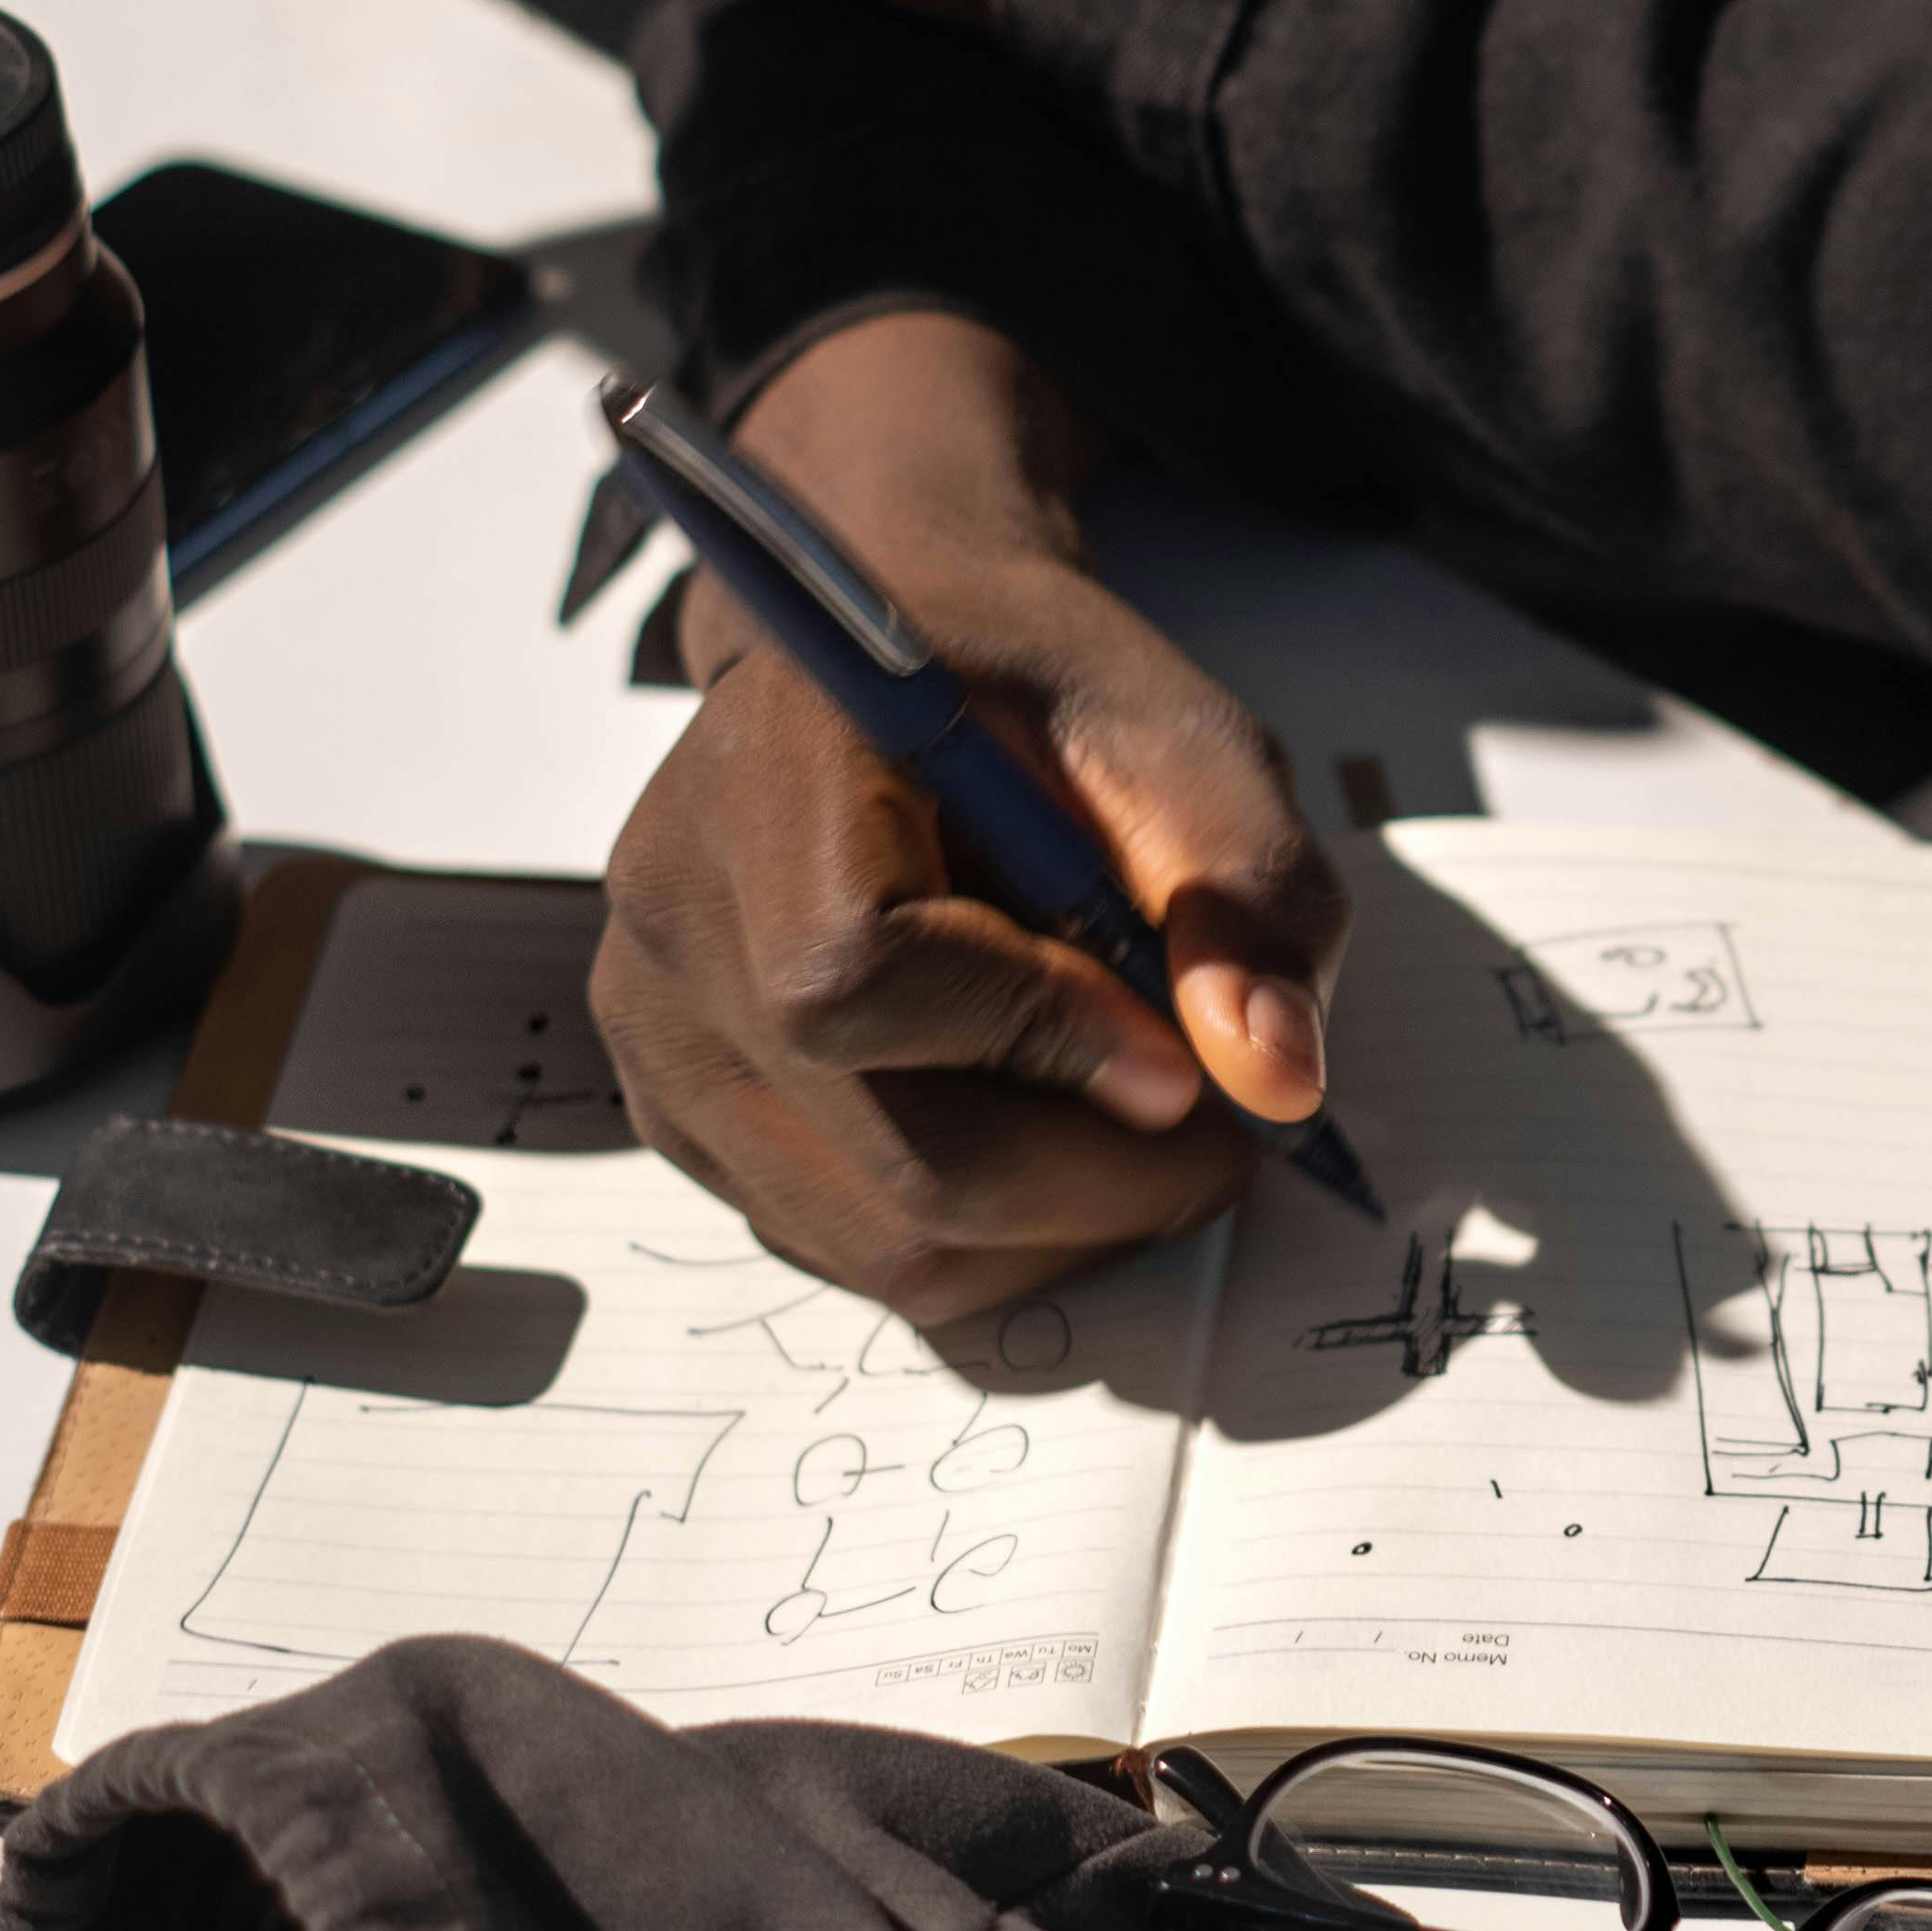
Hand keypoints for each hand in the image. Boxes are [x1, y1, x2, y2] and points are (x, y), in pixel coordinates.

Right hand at [591, 317, 1348, 1313]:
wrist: (887, 680)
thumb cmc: (1027, 695)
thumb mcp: (1174, 734)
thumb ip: (1243, 891)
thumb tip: (1271, 1080)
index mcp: (762, 786)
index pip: (853, 986)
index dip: (1039, 1042)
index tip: (1178, 1051)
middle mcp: (674, 929)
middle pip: (893, 1166)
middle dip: (1101, 1182)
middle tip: (1220, 1132)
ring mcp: (660, 1041)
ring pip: (883, 1246)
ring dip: (1057, 1225)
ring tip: (1131, 1118)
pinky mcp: (681, 1120)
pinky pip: (850, 1250)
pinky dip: (984, 1233)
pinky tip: (1037, 1120)